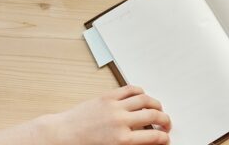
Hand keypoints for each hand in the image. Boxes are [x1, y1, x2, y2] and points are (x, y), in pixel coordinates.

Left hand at [41, 85, 170, 144]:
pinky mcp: (107, 97)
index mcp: (123, 140)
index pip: (154, 137)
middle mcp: (121, 121)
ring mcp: (114, 107)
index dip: (164, 138)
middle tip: (166, 124)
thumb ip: (131, 144)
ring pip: (145, 99)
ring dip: (156, 104)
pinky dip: (140, 91)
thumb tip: (144, 141)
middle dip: (165, 120)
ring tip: (158, 109)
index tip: (165, 139)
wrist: (63, 136)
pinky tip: (142, 96)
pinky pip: (129, 89)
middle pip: (153, 115)